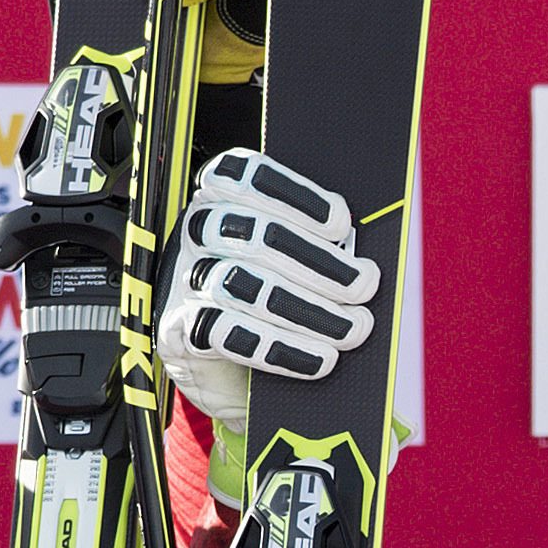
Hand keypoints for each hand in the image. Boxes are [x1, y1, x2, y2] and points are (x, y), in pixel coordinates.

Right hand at [158, 150, 378, 434]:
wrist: (234, 371)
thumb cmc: (276, 303)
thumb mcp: (300, 263)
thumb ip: (324, 247)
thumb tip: (365, 259)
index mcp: (226, 199)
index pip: (245, 176)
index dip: (295, 196)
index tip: (340, 225)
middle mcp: (198, 233)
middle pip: (253, 235)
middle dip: (318, 263)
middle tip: (363, 287)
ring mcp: (186, 282)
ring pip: (240, 284)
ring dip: (306, 308)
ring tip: (351, 329)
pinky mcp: (182, 332)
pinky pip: (224, 333)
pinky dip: (279, 348)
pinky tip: (319, 359)